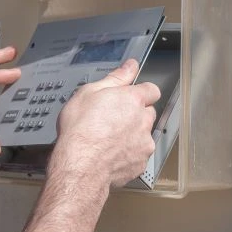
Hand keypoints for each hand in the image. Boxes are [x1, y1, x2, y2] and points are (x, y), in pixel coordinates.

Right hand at [13, 59, 159, 231]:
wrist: (80, 165)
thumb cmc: (81, 129)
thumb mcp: (90, 92)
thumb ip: (116, 77)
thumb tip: (130, 66)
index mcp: (133, 100)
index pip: (151, 89)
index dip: (140, 92)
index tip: (129, 97)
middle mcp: (143, 121)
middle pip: (148, 113)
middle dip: (135, 114)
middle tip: (112, 119)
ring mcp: (143, 144)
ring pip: (144, 135)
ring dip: (132, 135)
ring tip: (107, 139)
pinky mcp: (139, 163)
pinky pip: (137, 156)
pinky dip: (127, 154)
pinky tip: (109, 154)